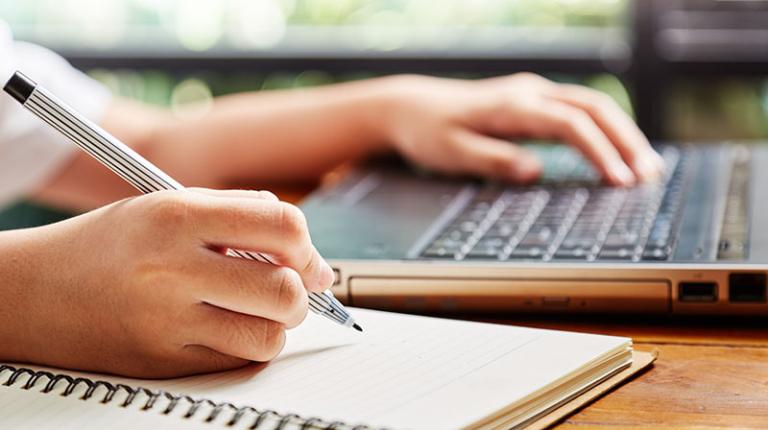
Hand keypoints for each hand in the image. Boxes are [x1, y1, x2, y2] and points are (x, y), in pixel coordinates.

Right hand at [0, 189, 333, 377]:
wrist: (34, 291)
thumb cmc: (110, 245)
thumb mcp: (167, 204)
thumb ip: (240, 212)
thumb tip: (307, 252)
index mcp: (177, 216)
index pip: (282, 226)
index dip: (306, 245)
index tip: (306, 258)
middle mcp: (172, 269)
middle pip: (284, 289)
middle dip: (301, 292)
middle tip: (289, 290)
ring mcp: (166, 322)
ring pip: (269, 336)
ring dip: (276, 325)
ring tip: (255, 310)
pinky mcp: (162, 363)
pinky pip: (238, 362)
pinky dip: (247, 346)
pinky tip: (226, 328)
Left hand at [380, 73, 664, 185]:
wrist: (408, 108)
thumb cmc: (428, 131)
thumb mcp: (452, 152)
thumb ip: (493, 160)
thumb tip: (536, 171)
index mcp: (512, 106)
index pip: (571, 124)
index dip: (600, 151)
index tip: (620, 180)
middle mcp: (529, 93)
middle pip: (594, 108)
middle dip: (626, 141)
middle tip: (650, 176)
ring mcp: (533, 94)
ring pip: (592, 106)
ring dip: (622, 134)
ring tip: (647, 167)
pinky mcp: (532, 103)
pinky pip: (580, 112)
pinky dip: (605, 131)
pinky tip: (617, 152)